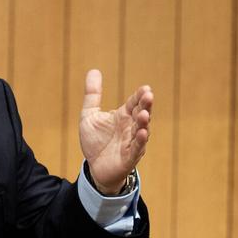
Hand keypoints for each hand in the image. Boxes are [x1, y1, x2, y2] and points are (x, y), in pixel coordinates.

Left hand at [79, 69, 152, 193]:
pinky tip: (142, 133)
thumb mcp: (89, 115)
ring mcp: (132, 142)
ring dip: (144, 122)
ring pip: (141, 130)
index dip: (139, 96)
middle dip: (145, 105)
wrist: (94, 167)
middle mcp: (130, 127)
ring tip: (144, 113)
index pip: (134, 103)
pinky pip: (136, 148)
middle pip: (141, 114)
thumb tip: (94, 70)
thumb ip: (92, 94)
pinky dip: (140, 141)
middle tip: (148, 95)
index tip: (145, 88)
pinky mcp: (129, 157)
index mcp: (123, 116)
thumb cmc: (96, 141)